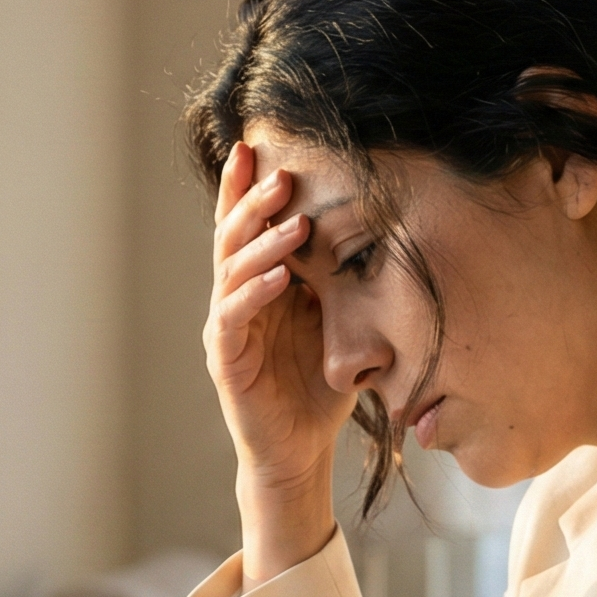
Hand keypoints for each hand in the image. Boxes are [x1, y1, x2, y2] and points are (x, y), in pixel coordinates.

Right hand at [204, 142, 349, 582]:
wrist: (298, 451)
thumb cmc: (317, 387)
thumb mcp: (335, 323)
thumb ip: (336, 281)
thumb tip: (370, 228)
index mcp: (258, 285)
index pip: (248, 227)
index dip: (246, 188)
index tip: (256, 145)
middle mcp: (234, 299)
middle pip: (234, 238)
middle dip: (254, 203)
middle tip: (280, 172)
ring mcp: (226, 328)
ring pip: (232, 271)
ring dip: (262, 243)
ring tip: (292, 219)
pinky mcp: (226, 360)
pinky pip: (234, 317)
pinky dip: (255, 293)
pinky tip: (279, 277)